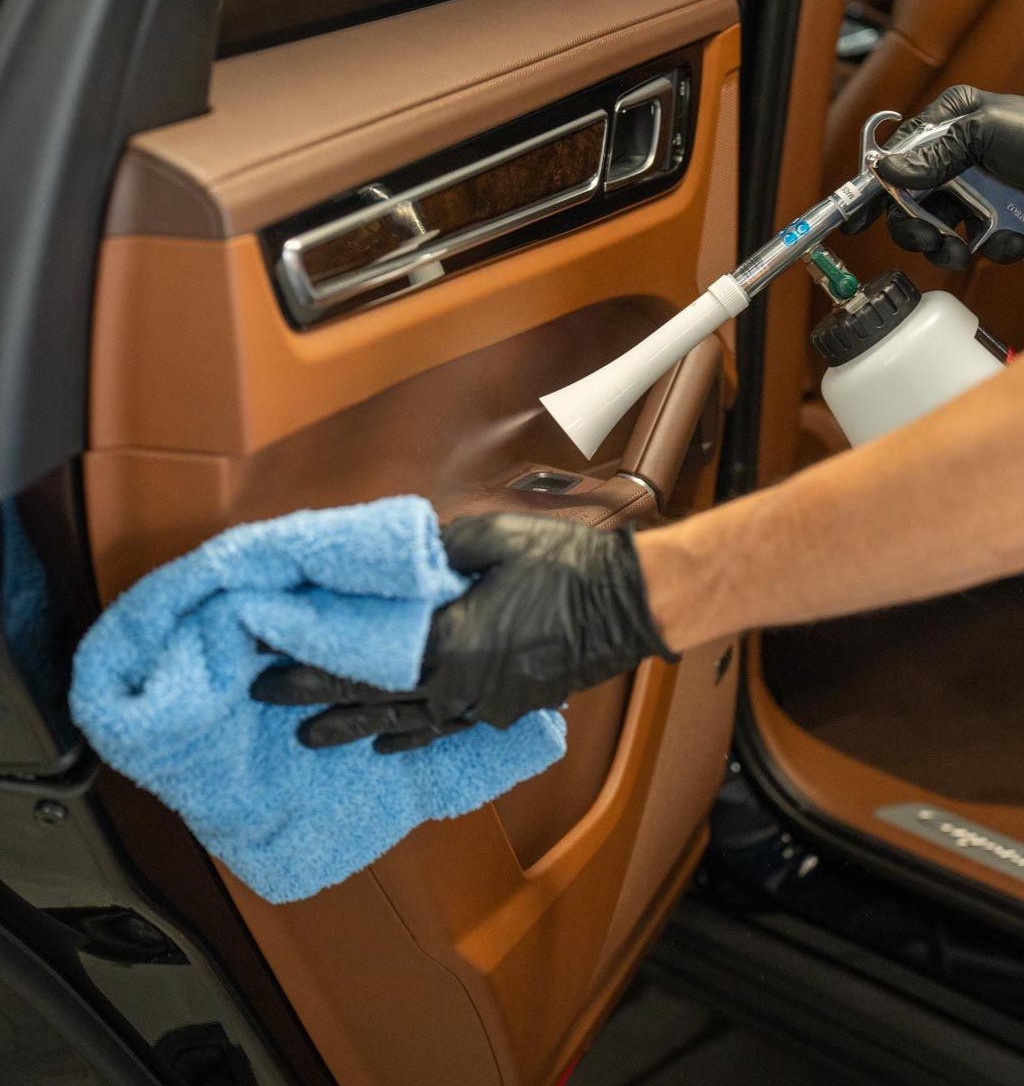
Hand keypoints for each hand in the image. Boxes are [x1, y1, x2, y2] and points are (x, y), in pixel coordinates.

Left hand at [250, 514, 672, 753]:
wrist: (630, 604)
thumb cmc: (566, 565)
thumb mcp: (493, 537)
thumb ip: (436, 548)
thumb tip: (400, 557)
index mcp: (448, 642)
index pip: (362, 661)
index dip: (311, 665)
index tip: (267, 667)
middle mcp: (458, 684)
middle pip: (373, 699)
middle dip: (318, 702)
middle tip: (268, 705)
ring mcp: (483, 703)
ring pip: (405, 722)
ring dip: (356, 729)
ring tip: (313, 739)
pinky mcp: (504, 707)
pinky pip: (446, 728)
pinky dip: (412, 737)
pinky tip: (389, 746)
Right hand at [874, 85, 1023, 268]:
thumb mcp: (987, 133)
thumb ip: (933, 152)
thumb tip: (887, 169)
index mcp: (954, 122)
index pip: (897, 154)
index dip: (876, 186)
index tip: (858, 215)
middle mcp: (962, 157)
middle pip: (910, 200)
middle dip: (914, 225)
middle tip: (927, 238)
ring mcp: (981, 191)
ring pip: (938, 229)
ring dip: (947, 245)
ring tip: (962, 250)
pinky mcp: (1001, 220)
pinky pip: (976, 242)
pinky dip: (991, 246)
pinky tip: (1010, 237)